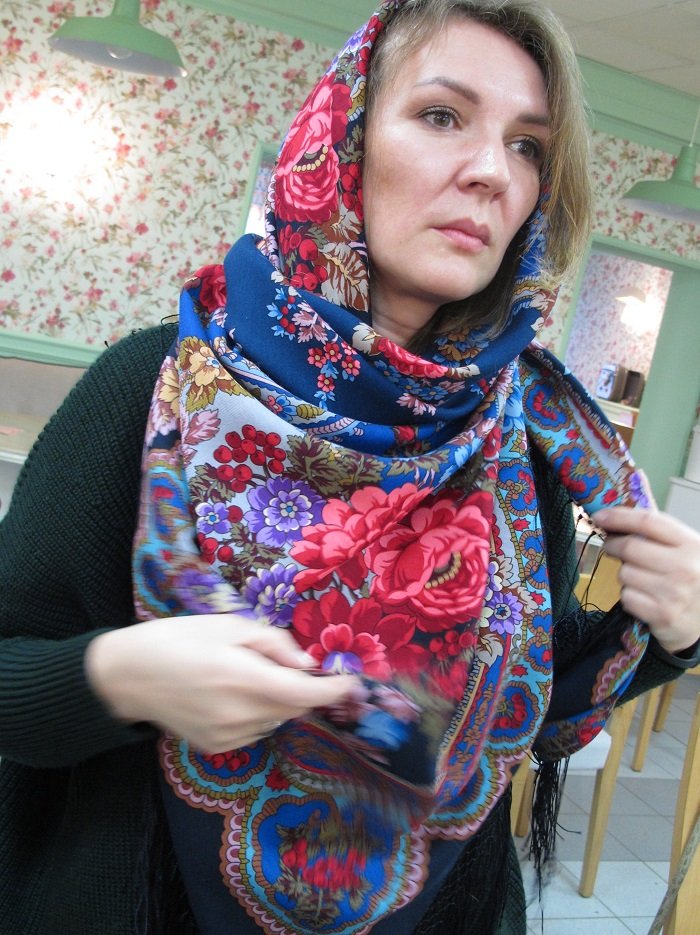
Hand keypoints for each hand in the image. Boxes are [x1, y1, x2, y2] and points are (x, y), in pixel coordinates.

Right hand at [85, 614, 356, 751]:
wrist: (127, 676)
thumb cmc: (177, 639)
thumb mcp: (227, 625)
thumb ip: (272, 643)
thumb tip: (305, 663)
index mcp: (243, 678)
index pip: (304, 694)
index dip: (333, 690)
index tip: (351, 681)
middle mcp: (239, 714)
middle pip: (293, 707)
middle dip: (299, 687)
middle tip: (283, 663)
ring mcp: (227, 737)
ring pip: (275, 719)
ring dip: (277, 700)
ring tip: (246, 675)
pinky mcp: (216, 748)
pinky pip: (255, 731)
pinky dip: (258, 713)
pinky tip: (231, 695)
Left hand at [592, 506, 699, 655]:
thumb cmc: (689, 578)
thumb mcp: (685, 551)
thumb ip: (658, 535)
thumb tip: (615, 519)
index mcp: (691, 545)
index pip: (648, 522)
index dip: (619, 517)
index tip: (600, 516)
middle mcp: (684, 567)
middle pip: (630, 547)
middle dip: (613, 545)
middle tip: (611, 546)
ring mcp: (674, 592)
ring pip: (625, 573)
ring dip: (625, 575)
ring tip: (641, 579)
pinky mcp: (662, 614)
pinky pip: (626, 597)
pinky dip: (629, 596)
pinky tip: (645, 597)